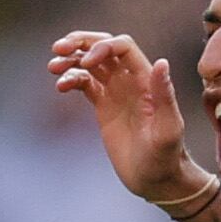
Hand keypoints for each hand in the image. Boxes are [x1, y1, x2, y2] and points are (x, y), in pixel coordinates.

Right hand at [47, 31, 205, 207]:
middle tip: (58, 49)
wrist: (156, 178)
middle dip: (81, 43)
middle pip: (104, 46)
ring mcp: (116, 91)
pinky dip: (71, 79)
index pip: (123, 47)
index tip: (86, 62)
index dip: (103, 47)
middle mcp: (131, 80)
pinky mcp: (104, 105)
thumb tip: (162, 63)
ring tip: (53, 67)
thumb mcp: (168, 129)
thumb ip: (164, 96)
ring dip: (71, 59)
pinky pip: (85, 84)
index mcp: (146, 79)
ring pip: (91, 63)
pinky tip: (60, 86)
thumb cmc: (166, 156)